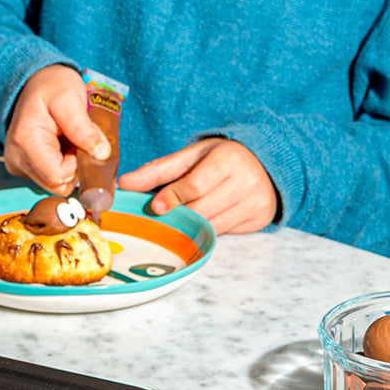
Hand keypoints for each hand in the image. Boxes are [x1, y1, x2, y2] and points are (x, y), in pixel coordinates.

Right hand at [4, 64, 111, 195]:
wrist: (35, 82)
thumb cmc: (52, 85)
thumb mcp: (70, 97)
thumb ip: (83, 127)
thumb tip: (101, 154)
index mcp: (25, 141)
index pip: (58, 176)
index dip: (78, 165)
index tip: (82, 143)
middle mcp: (16, 158)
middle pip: (57, 184)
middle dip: (76, 167)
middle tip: (78, 141)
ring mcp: (17, 164)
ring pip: (56, 184)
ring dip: (71, 166)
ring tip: (70, 141)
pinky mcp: (22, 167)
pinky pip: (50, 178)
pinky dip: (62, 165)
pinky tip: (61, 146)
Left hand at [117, 138, 277, 234]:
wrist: (265, 161)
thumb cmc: (219, 158)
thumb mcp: (190, 156)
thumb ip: (157, 170)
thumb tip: (124, 183)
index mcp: (228, 159)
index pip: (196, 185)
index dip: (173, 197)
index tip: (156, 206)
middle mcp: (246, 182)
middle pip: (202, 210)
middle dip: (179, 215)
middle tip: (162, 216)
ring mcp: (256, 203)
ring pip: (213, 226)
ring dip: (192, 225)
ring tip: (181, 217)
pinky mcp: (261, 220)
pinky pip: (226, 233)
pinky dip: (210, 229)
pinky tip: (206, 218)